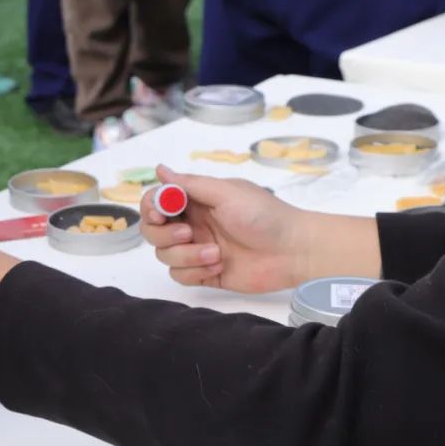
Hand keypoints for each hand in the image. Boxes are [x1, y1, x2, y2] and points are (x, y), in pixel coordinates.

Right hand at [140, 165, 314, 292]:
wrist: (293, 251)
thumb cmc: (263, 215)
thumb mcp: (226, 192)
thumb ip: (190, 184)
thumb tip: (160, 169)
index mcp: (196, 202)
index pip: (157, 202)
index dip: (151, 208)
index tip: (161, 213)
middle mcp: (192, 224)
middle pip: (153, 232)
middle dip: (164, 235)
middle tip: (188, 234)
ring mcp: (197, 250)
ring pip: (165, 256)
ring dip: (186, 255)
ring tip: (215, 254)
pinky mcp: (204, 274)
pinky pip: (180, 276)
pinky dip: (195, 272)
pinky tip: (218, 267)